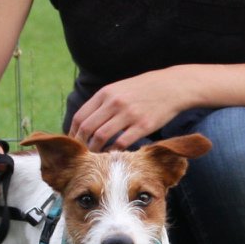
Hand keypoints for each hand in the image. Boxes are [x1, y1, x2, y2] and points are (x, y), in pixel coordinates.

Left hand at [67, 69, 189, 151]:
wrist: (171, 86)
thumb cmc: (143, 89)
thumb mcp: (119, 88)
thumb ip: (102, 103)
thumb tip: (84, 123)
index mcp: (106, 93)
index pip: (80, 117)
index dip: (73, 133)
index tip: (74, 144)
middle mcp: (115, 103)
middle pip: (87, 129)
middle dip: (81, 144)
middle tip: (81, 154)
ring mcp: (129, 114)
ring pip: (101, 137)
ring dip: (95, 150)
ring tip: (94, 157)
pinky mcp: (143, 126)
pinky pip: (121, 143)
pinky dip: (113, 151)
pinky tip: (112, 154)